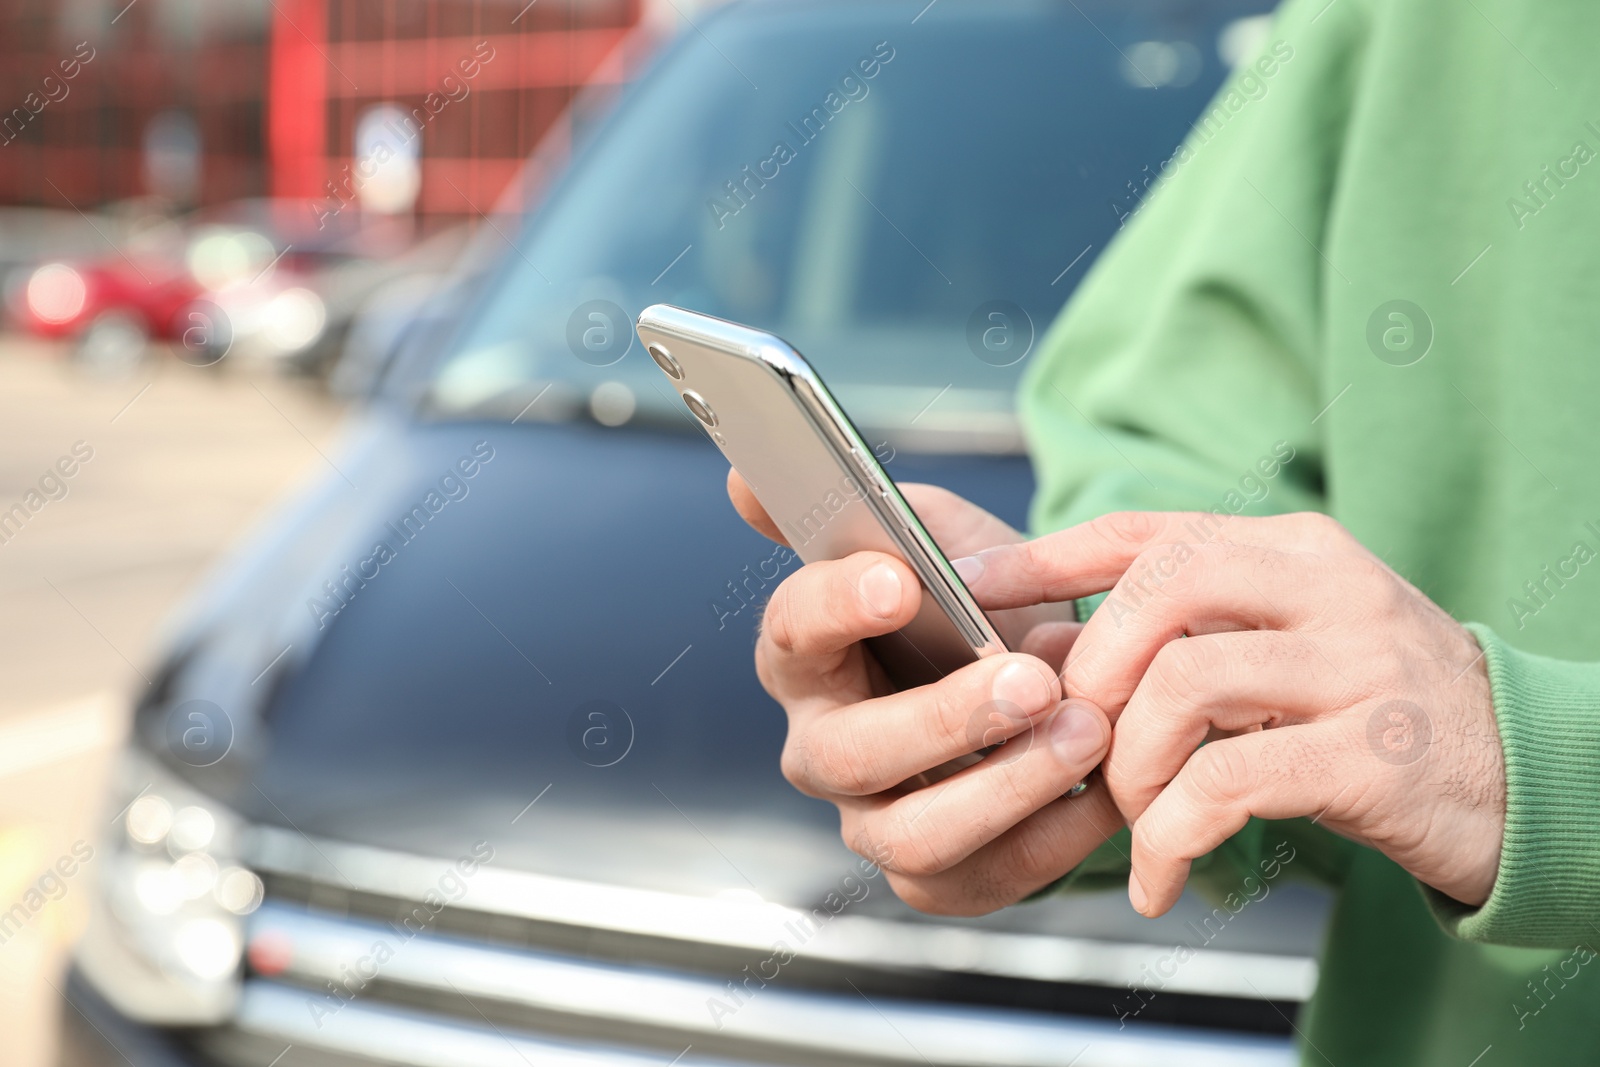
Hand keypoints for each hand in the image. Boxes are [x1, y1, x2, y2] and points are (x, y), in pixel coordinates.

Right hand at [728, 471, 1120, 914]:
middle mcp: (823, 747)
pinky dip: (1056, 835)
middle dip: (944, 719)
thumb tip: (743, 482)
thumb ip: (871, 509)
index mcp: (807, 655)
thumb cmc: (977, 608)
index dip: (836, 605)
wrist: (1045, 679)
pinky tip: (1106, 785)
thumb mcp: (938, 540)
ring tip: (1087, 731)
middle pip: (851, 752)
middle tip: (1029, 680)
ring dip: (1007, 786)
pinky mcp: (938, 878)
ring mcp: (873, 821)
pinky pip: (988, 876)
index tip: (898, 579)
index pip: (792, 630)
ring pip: (916, 834)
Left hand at [959, 510, 1505, 915]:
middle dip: (1090, 673)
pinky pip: (1228, 782)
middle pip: (1158, 592)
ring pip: (1184, 686)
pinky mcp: (1372, 751)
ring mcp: (1355, 663)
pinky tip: (1163, 875)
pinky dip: (1171, 835)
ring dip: (1129, 765)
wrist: (1523, 777)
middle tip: (1076, 742)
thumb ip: (1198, 633)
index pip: (1148, 532)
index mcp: (1294, 549)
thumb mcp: (1292, 643)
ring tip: (1129, 820)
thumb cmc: (1374, 711)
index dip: (1048, 558)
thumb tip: (1058, 655)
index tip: (975, 592)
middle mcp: (1326, 587)